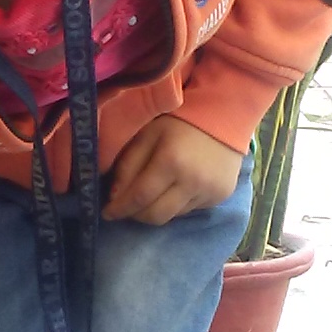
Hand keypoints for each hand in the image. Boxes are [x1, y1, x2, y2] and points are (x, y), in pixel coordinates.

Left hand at [105, 115, 244, 224]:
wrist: (224, 116)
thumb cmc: (178, 121)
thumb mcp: (147, 135)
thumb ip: (128, 164)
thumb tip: (115, 196)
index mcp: (171, 161)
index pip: (139, 197)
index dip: (119, 209)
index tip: (107, 213)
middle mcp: (192, 181)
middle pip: (156, 215)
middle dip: (135, 215)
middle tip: (125, 208)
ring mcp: (209, 191)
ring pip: (172, 216)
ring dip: (156, 209)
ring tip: (150, 195)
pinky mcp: (220, 196)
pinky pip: (189, 210)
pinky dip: (175, 205)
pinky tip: (174, 188)